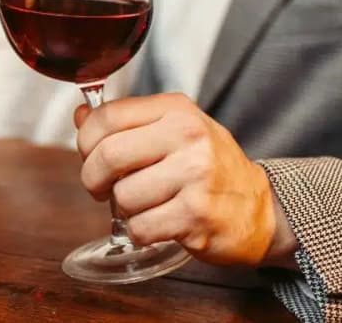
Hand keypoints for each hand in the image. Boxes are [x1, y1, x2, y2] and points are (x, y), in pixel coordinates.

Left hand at [74, 93, 297, 266]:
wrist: (261, 208)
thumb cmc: (209, 167)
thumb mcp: (173, 129)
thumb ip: (126, 122)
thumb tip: (80, 114)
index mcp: (176, 109)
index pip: (107, 116)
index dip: (85, 140)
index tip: (89, 155)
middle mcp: (188, 136)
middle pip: (108, 156)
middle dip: (93, 179)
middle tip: (102, 188)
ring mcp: (195, 176)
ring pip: (122, 196)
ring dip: (122, 209)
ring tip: (144, 204)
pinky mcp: (197, 215)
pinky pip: (139, 228)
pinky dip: (139, 232)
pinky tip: (157, 224)